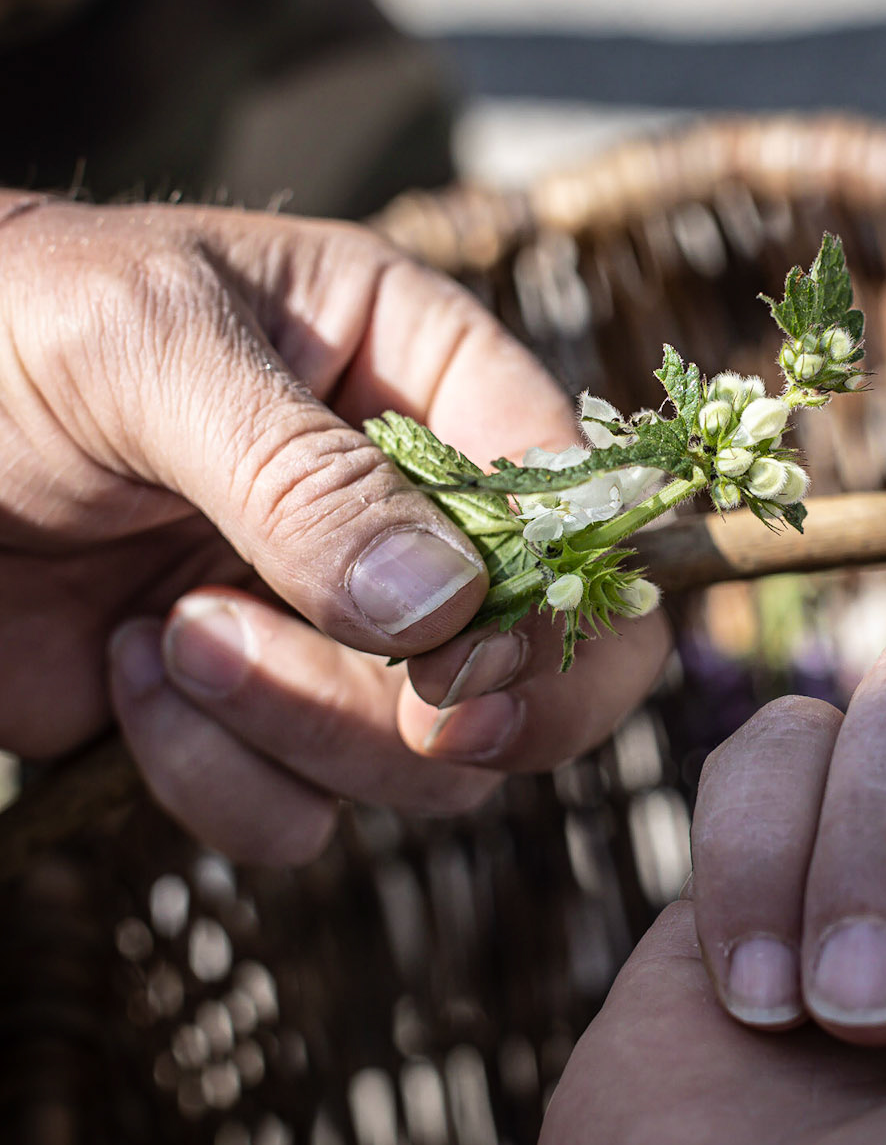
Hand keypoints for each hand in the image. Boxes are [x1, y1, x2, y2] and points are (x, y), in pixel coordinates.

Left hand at [0, 197, 667, 857]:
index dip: (558, 597)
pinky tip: (121, 675)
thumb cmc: (4, 328)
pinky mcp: (248, 722)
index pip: (570, 498)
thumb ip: (301, 473)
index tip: (466, 664)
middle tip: (407, 716)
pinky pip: (296, 816)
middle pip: (537, 664)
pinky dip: (210, 776)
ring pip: (424, 763)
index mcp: (419, 374)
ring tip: (166, 637)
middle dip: (449, 709)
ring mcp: (331, 629)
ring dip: (299, 728)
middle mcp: (404, 513)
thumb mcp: (151, 351)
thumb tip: (446, 611)